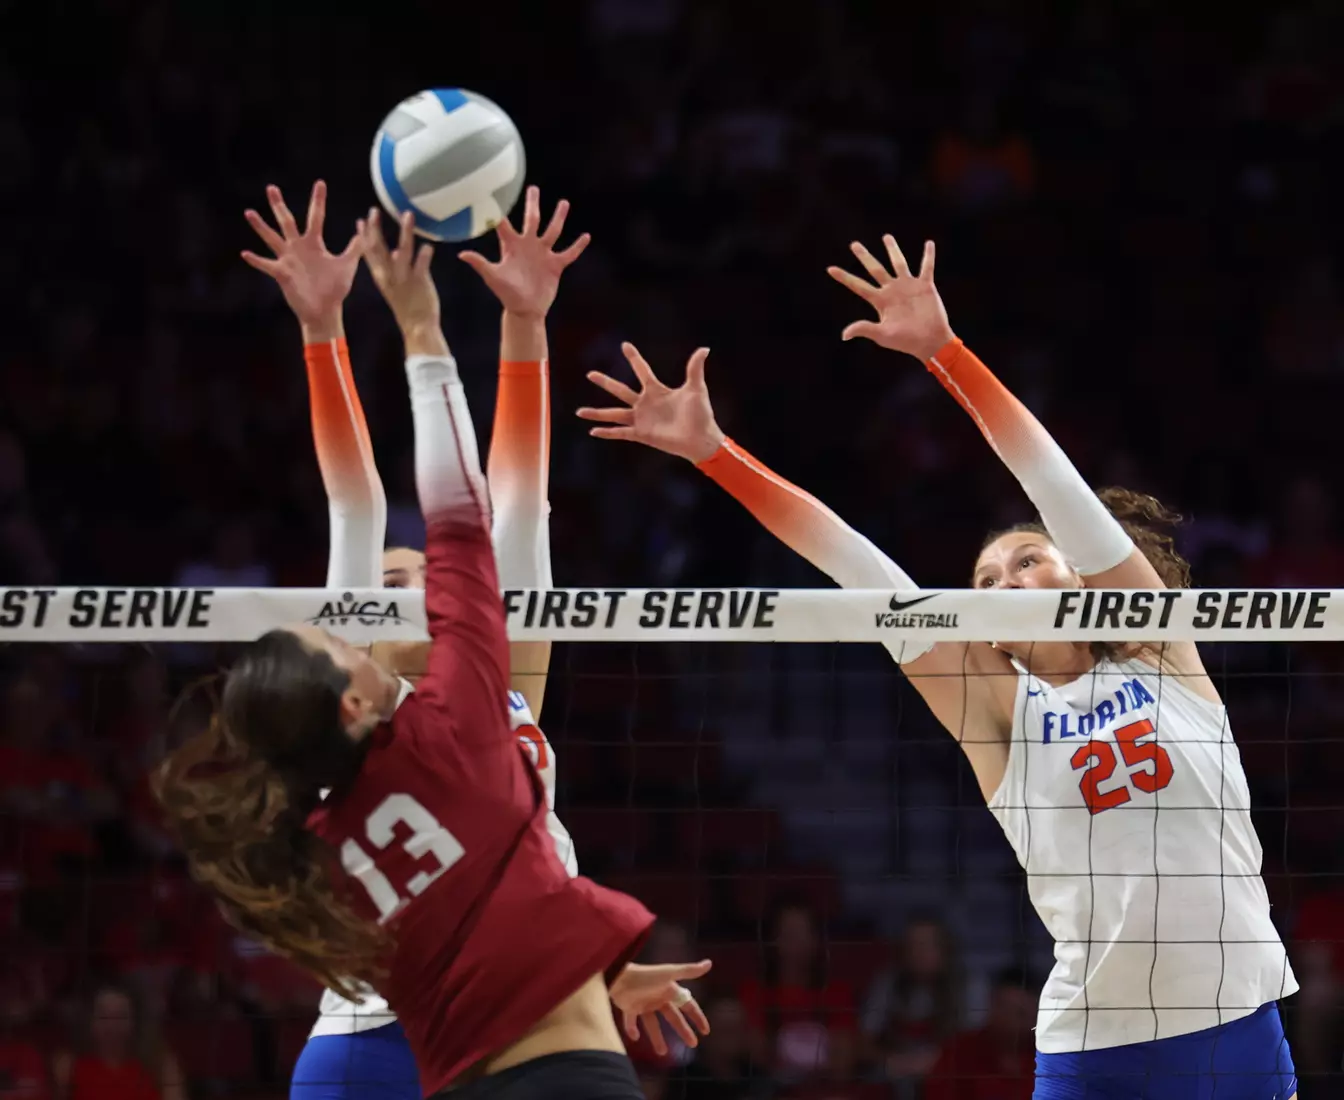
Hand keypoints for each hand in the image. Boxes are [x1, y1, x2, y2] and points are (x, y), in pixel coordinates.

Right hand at [242, 182, 359, 339]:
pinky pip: (266, 265)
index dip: (318, 200)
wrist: (325, 310)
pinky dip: (256, 260)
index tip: (320, 183)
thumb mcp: (348, 265)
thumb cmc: (336, 289)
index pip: (316, 216)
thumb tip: (366, 230)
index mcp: (314, 243)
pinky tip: (245, 253)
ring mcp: (288, 259)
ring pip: (272, 238)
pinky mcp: (282, 274)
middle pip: (287, 221)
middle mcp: (298, 247)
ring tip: (249, 212)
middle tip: (271, 187)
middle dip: (279, 205)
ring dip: (260, 226)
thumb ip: (356, 248)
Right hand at [359, 208, 440, 342]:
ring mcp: (404, 278)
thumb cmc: (407, 305)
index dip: (364, 236)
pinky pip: (421, 265)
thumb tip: (395, 252)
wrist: (417, 326)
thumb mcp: (394, 286)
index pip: (368, 253)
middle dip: (375, 229)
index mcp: (381, 276)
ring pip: (403, 250)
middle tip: (373, 210)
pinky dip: (424, 255)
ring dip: (405, 231)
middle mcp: (389, 275)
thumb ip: (392, 268)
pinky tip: (428, 245)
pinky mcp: (420, 282)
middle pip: (379, 248)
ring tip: (408, 214)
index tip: (360, 220)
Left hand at [459, 185, 589, 318]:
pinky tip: (586, 236)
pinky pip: (569, 253)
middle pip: (532, 219)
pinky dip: (577, 246)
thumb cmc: (506, 294)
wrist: (525, 310)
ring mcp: (543, 254)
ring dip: (558, 217)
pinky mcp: (555, 265)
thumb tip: (462, 254)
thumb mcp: (493, 277)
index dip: (500, 209)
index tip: (497, 192)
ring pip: (553, 231)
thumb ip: (480, 264)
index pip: (504, 223)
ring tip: (564, 203)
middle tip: (533, 188)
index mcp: (511, 246)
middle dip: (533, 204)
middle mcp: (528, 245)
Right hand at [578, 343, 723, 463]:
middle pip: (620, 390)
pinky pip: (620, 433)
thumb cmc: (701, 414)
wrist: (701, 438)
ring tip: (579, 411)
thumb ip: (695, 369)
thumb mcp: (697, 388)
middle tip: (590, 374)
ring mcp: (642, 419)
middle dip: (605, 382)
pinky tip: (592, 431)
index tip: (624, 345)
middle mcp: (646, 404)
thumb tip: (704, 349)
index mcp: (657, 391)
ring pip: (614, 413)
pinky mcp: (642, 434)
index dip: (634, 358)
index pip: (642, 371)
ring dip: (597, 413)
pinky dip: (607, 432)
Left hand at [609, 960, 711, 1056]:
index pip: (687, 1005)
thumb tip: (710, 963)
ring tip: (662, 1053)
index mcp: (669, 990)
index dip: (696, 1016)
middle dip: (683, 1030)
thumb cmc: (646, 975)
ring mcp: (643, 1004)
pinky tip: (635, 1037)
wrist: (619, 977)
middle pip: (673, 1017)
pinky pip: (631, 1022)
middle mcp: (658, 998)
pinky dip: (632, 1029)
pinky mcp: (629, 1008)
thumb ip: (689, 971)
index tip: (705, 1031)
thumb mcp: (669, 973)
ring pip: (653, 1024)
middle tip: (693, 1044)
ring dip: (657, 1038)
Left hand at [827, 237, 954, 360]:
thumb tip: (844, 335)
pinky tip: (929, 243)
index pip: (858, 286)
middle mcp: (892, 290)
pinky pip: (927, 267)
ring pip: (898, 263)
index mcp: (881, 301)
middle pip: (875, 269)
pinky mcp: (925, 286)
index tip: (830, 269)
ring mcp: (908, 287)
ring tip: (886, 237)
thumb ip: (864, 329)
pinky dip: (928, 256)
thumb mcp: (882, 335)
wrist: (930, 342)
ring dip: (893, 250)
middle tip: (854, 244)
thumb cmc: (906, 341)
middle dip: (864, 257)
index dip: (845, 278)